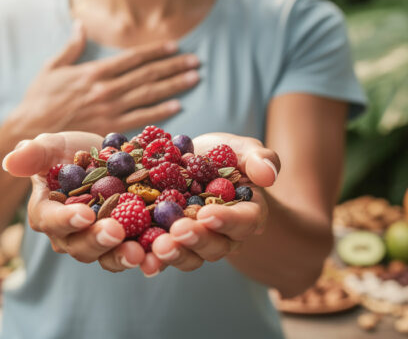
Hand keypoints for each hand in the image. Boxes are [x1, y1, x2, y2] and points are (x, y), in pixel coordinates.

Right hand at [1, 132, 146, 271]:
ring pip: (109, 257)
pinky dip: (151, 257)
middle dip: (98, 241)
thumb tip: (9, 161)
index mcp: (48, 213)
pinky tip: (165, 251)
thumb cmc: (74, 151)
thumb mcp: (56, 145)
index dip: (66, 220)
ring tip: (141, 253)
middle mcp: (72, 236)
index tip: (84, 214)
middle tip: (116, 232)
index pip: (50, 221)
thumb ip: (36, 153)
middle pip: (80, 246)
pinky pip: (139, 254)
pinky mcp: (131, 243)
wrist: (110, 156)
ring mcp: (101, 243)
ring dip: (123, 257)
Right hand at [9, 22, 199, 136]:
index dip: (155, 51)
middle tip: (196, 61)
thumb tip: (81, 24)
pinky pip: (140, 119)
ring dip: (174, 85)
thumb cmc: (39, 100)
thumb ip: (71, 47)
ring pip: (149, 95)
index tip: (174, 45)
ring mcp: (110, 110)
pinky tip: (177, 106)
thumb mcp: (52, 68)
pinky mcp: (109, 129)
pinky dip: (160, 112)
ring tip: (194, 78)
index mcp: (94, 72)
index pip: (132, 58)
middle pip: (147, 75)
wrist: (30, 131)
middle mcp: (106, 89)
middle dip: (173, 66)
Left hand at [139, 133, 280, 276]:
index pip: (243, 221)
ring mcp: (195, 242)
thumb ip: (259, 158)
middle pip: (215, 245)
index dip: (227, 220)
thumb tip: (269, 174)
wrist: (192, 160)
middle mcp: (223, 235)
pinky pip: (161, 256)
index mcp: (247, 213)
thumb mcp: (242, 149)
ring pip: (189, 256)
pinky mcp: (169, 242)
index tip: (208, 213)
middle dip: (197, 240)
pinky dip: (150, 258)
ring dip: (174, 254)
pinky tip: (138, 256)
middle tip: (179, 230)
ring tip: (158, 247)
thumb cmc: (224, 155)